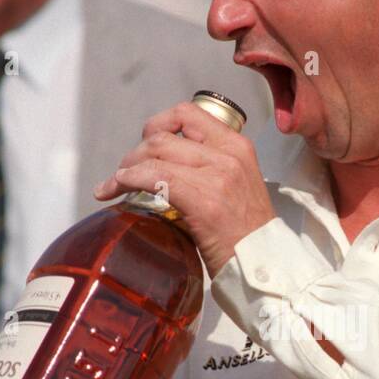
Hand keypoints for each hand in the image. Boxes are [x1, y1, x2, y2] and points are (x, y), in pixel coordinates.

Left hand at [93, 101, 276, 279]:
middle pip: (164, 134)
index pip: (189, 113)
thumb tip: (169, 167)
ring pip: (154, 152)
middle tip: (126, 172)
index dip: (159, 123)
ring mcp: (217, 175)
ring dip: (126, 167)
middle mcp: (229, 154)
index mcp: (238, 146)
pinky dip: (126, 180)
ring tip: (116, 184)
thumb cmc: (246, 235)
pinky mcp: (203, 199)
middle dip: (136, 151)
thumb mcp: (237, 187)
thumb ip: (211, 169)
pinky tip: (114, 190)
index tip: (146, 142)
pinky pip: (153, 176)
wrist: (264, 266)